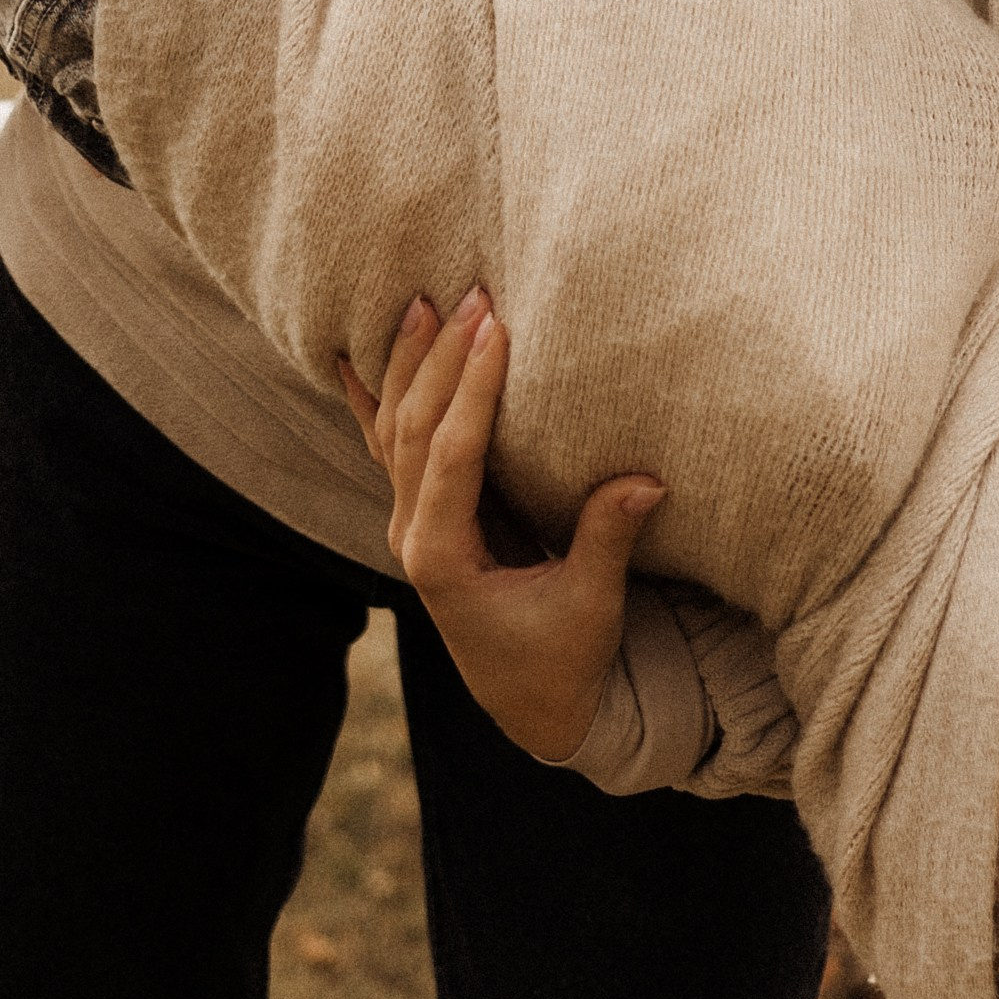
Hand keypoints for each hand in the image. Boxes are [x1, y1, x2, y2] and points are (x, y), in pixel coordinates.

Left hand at [338, 289, 663, 764]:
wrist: (530, 704)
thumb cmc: (564, 659)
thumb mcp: (591, 605)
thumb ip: (607, 539)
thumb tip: (646, 480)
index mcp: (445, 560)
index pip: (452, 457)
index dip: (472, 391)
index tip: (497, 330)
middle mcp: (413, 538)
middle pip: (414, 430)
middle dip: (441, 358)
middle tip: (474, 294)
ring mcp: (409, 526)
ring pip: (392, 430)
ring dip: (409, 363)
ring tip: (421, 299)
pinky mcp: (421, 517)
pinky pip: (386, 445)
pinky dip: (371, 397)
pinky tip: (352, 355)